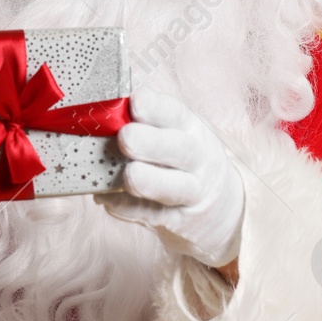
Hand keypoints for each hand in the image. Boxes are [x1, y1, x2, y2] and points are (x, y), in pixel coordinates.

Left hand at [94, 90, 244, 268]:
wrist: (219, 208)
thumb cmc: (183, 160)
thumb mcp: (176, 133)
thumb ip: (146, 122)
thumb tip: (102, 106)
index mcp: (191, 129)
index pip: (176, 114)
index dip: (157, 107)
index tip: (136, 100)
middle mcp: (197, 159)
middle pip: (182, 150)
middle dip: (153, 143)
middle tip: (126, 137)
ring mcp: (191, 192)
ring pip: (175, 187)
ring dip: (150, 181)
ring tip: (129, 175)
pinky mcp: (178, 220)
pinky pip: (152, 215)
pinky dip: (128, 208)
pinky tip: (107, 199)